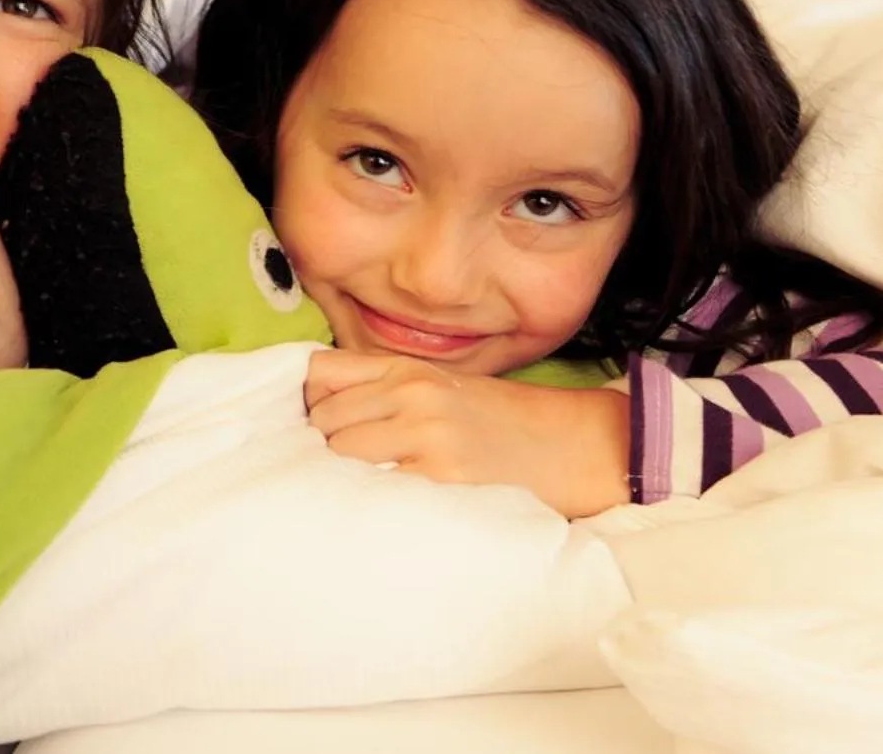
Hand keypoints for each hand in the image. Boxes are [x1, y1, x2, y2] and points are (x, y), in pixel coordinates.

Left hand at [303, 350, 630, 518]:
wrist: (576, 445)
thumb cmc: (506, 422)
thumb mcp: (444, 387)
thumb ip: (385, 389)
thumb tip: (318, 409)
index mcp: (409, 370)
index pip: (321, 374)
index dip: (307, 404)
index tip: (310, 430)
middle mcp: (412, 394)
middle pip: (323, 420)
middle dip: (318, 449)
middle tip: (332, 474)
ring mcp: (426, 434)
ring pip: (339, 454)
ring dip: (337, 478)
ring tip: (352, 496)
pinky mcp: (441, 476)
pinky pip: (376, 488)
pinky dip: (366, 501)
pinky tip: (378, 512)